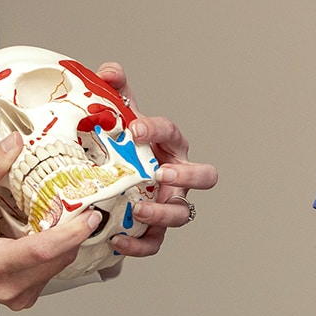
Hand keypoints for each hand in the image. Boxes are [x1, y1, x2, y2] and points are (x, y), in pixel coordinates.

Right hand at [0, 133, 94, 308]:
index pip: (43, 251)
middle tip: (85, 206)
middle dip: (76, 232)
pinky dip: (55, 251)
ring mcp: (16, 294)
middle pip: (58, 258)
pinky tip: (49, 233)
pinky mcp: (20, 295)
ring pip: (58, 266)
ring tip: (67, 215)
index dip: (72, 232)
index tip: (90, 215)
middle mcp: (8, 286)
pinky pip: (49, 271)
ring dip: (67, 241)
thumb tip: (14, 144)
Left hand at [97, 62, 219, 258]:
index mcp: (170, 145)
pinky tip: (119, 240)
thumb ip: (115, 91)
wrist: (110, 179)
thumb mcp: (118, 117)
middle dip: (187, 177)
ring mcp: (169, 203)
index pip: (172, 132)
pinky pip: (155, 242)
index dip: (157, 130)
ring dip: (163, 213)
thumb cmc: (123, 147)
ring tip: (138, 209)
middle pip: (205, 177)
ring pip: (183, 214)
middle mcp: (178, 175)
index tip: (135, 130)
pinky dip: (139, 244)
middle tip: (160, 174)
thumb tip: (110, 72)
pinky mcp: (154, 229)